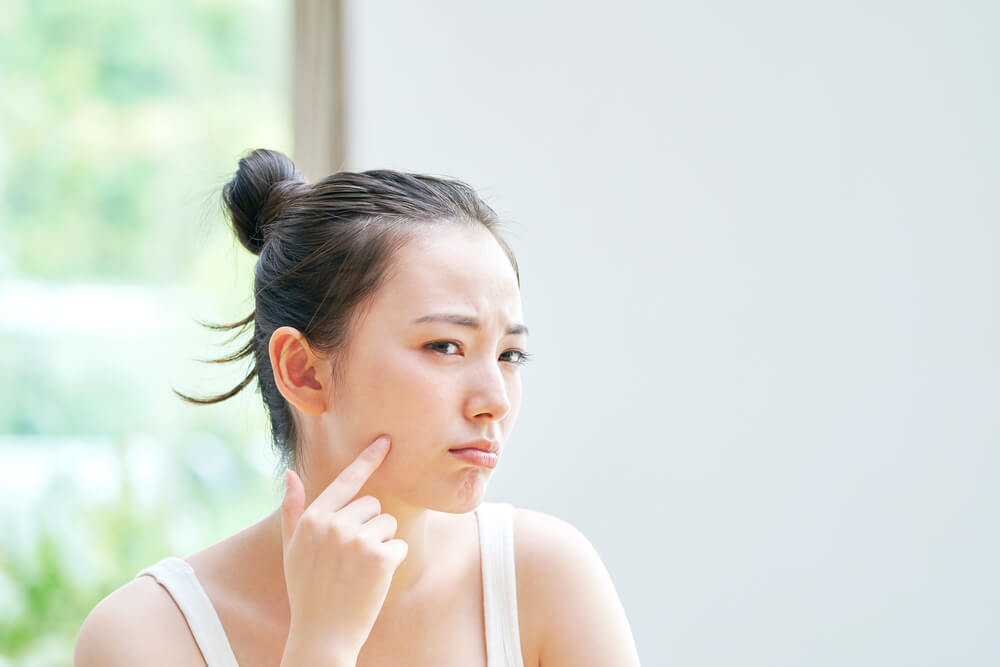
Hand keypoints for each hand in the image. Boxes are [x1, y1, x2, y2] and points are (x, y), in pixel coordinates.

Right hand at [279, 435, 407, 663]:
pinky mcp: (380, 558)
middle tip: (352, 559)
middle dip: (370, 526)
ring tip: (360, 571)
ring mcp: (358, 541)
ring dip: (382, 544)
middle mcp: (334, 524)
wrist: (322, 635)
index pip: (345, 481)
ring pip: (389, 524)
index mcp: (313, 519)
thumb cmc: (307, 590)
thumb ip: (292, 510)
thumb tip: (289, 473)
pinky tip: (373, 581)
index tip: (386, 441)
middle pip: (373, 505)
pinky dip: (393, 562)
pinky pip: (400, 546)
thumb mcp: (291, 548)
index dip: (368, 459)